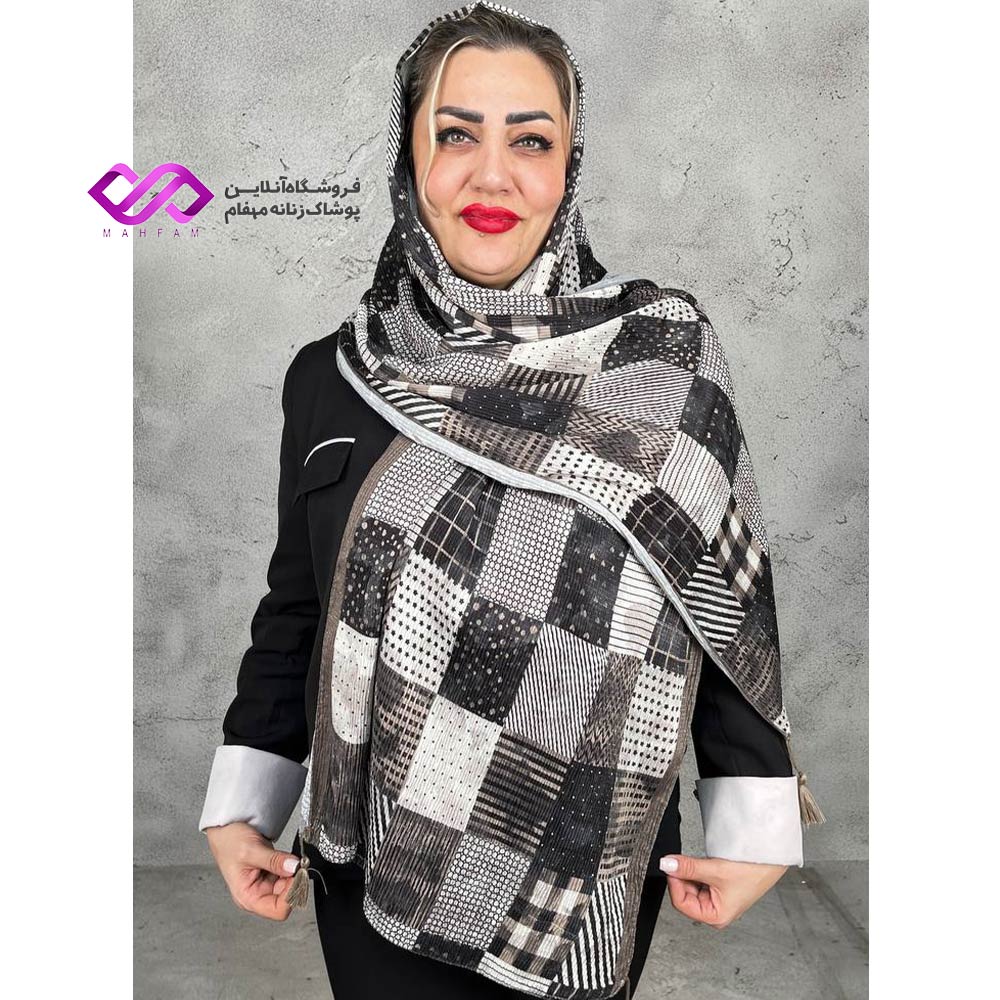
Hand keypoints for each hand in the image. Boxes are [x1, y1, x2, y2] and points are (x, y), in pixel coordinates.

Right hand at [204, 821, 302, 920]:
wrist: (226, 828)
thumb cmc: (228, 842)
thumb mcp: (251, 850)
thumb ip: (274, 861)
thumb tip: (294, 867)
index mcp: (248, 898)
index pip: (278, 910)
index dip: (290, 895)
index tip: (296, 876)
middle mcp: (257, 894)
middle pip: (286, 900)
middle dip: (295, 882)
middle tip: (298, 865)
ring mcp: (264, 884)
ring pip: (289, 887)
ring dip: (294, 874)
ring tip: (291, 860)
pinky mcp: (270, 873)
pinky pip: (287, 875)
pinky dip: (291, 867)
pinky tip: (288, 859)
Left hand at [659, 853, 786, 928]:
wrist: (768, 859)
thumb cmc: (752, 872)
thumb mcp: (715, 870)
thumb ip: (688, 868)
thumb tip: (667, 864)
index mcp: (715, 916)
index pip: (681, 903)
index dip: (674, 883)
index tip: (671, 866)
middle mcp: (714, 912)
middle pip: (684, 894)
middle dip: (683, 877)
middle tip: (685, 861)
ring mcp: (715, 900)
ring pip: (690, 886)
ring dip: (691, 873)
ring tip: (704, 864)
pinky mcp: (717, 889)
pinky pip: (698, 880)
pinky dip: (697, 871)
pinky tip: (706, 864)